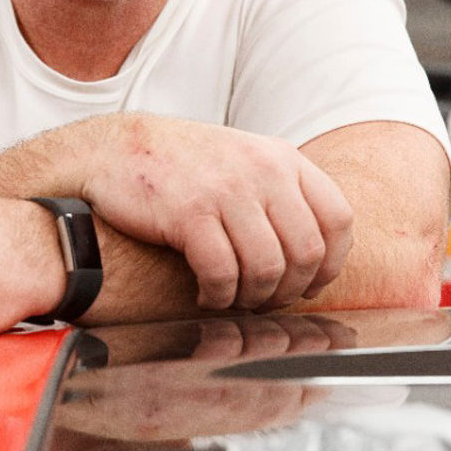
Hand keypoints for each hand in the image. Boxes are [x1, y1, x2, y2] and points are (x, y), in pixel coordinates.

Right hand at [80, 115, 353, 309]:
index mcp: (281, 158)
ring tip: (234, 299)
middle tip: (266, 301)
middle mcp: (262, 170)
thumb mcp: (242, 160)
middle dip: (289, 290)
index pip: (338, 219)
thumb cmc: (179, 165)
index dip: (331, 264)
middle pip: (307, 252)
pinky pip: (222, 273)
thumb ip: (280, 194)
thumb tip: (314, 256)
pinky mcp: (190, 212)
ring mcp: (227, 190)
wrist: (112, 149)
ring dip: (253, 298)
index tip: (309, 284)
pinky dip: (218, 296)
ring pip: (267, 268)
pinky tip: (206, 294)